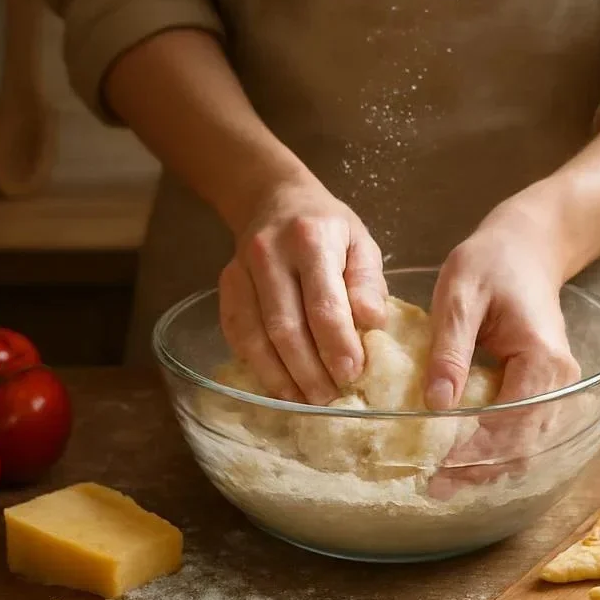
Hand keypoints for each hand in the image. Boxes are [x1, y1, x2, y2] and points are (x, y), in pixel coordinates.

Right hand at [218, 178, 387, 404]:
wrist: (275, 199)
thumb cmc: (327, 228)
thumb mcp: (360, 242)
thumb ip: (368, 283)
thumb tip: (373, 324)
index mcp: (311, 240)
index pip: (323, 305)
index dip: (337, 345)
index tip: (352, 373)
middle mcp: (269, 254)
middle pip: (286, 327)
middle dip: (308, 371)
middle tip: (329, 397)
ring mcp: (241, 271)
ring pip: (256, 337)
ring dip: (280, 376)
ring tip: (303, 400)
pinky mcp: (226, 286)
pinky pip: (236, 333)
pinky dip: (256, 364)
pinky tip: (276, 383)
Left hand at [425, 189, 582, 499]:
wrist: (527, 248)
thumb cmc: (491, 264)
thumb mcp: (460, 294)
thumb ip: (450, 349)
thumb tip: (437, 404)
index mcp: (543, 359)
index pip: (512, 422)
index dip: (476, 451)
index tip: (437, 468)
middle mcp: (560, 382)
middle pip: (524, 445)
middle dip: (479, 469)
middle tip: (433, 486)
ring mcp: (557, 390)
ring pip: (526, 446)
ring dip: (487, 466)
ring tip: (442, 482)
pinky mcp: (543, 392)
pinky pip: (522, 432)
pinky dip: (494, 450)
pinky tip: (460, 460)